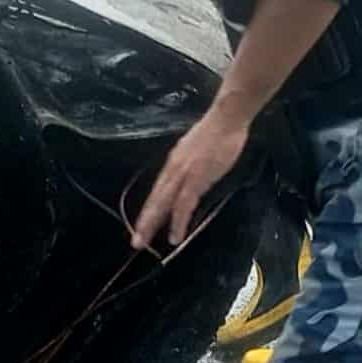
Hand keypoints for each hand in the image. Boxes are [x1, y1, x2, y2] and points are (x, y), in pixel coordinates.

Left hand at [130, 108, 249, 251]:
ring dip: (153, 225)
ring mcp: (182, 175)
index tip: (142, 225)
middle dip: (144, 222)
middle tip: (135, 242)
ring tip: (145, 243)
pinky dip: (178, 222)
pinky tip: (175, 236)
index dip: (149, 209)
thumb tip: (190, 177)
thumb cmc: (218, 132)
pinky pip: (183, 205)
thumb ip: (191, 164)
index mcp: (173, 163)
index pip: (157, 191)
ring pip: (162, 205)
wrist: (226, 119)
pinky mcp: (195, 180)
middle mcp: (173, 170)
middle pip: (155, 200)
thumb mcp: (197, 150)